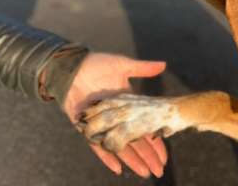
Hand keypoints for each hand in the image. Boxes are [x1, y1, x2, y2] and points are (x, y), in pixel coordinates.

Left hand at [63, 52, 167, 177]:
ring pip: (121, 146)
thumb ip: (143, 68)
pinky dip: (108, 157)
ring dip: (133, 160)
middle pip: (136, 140)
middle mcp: (117, 118)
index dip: (155, 140)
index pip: (144, 126)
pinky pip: (99, 147)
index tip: (164, 152)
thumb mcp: (123, 65)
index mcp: (127, 105)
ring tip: (145, 173)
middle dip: (148, 155)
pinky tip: (118, 168)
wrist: (72, 68)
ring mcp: (103, 124)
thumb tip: (163, 65)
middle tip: (158, 170)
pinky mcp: (87, 128)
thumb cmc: (97, 64)